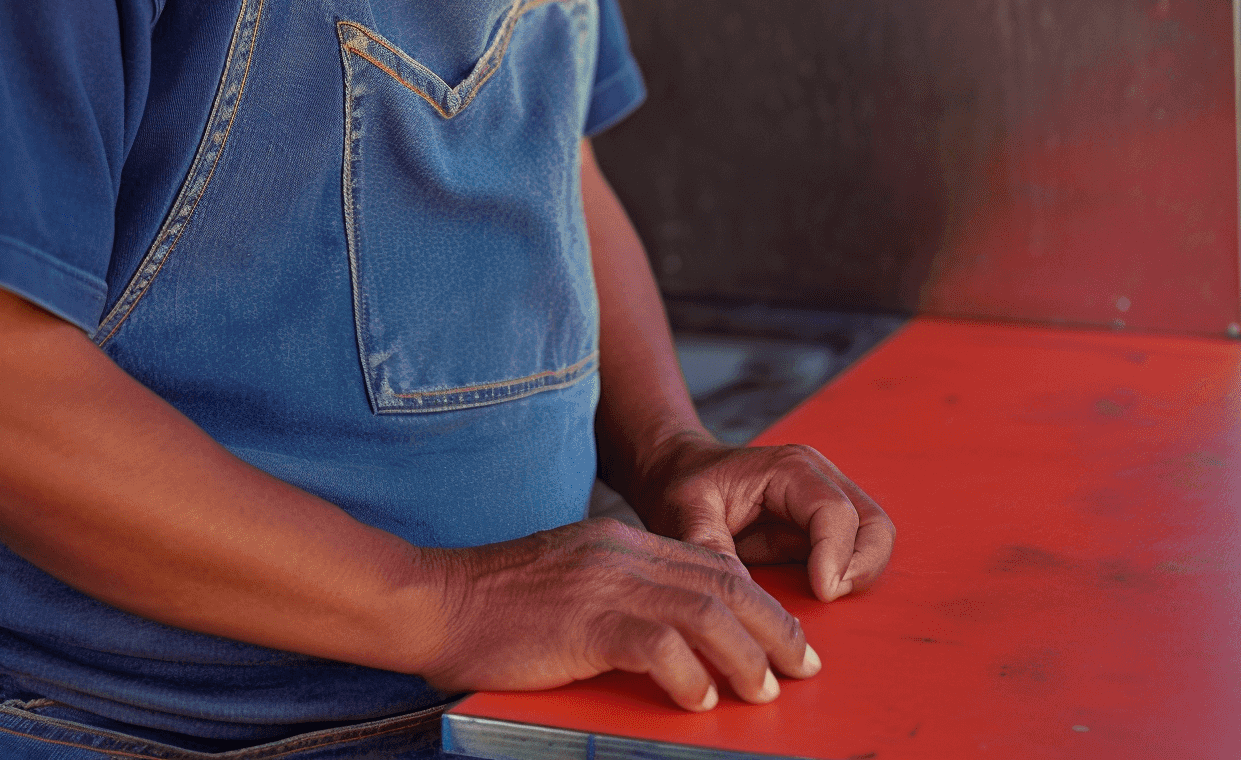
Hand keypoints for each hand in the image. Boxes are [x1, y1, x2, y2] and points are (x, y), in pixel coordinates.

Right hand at [415, 516, 822, 713]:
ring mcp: (604, 583)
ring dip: (744, 655)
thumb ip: (621, 594)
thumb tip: (674, 638)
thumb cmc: (500, 606)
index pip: (712, 562)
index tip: (788, 639)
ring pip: (703, 611)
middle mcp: (622, 553)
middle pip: (722, 582)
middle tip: (802, 669)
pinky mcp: (584, 620)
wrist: (439, 600)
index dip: (759, 600)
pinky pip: (655, 644)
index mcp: (621, 541)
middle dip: (773, 627)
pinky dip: (688, 673)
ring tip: (763, 692)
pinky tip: (699, 700)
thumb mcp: (573, 582)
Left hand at [634, 430, 895, 602]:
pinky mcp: (824, 529)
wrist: (678, 474)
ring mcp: (827, 502)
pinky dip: (852, 577)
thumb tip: (735, 588)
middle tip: (828, 599)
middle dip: (862, 567)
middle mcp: (819, 479)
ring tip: (824, 600)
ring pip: (875, 539)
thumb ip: (708, 545)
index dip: (835, 556)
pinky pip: (858, 554)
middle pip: (874, 524)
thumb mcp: (684, 512)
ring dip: (861, 574)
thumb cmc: (682, 487)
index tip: (821, 593)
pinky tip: (820, 597)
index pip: (835, 512)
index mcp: (789, 469)